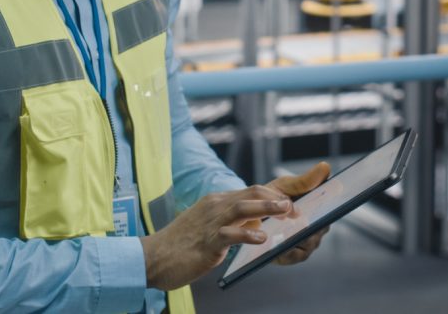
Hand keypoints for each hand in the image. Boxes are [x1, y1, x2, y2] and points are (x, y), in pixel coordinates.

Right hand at [139, 185, 291, 290]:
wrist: (152, 257)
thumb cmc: (181, 245)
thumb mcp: (209, 227)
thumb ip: (231, 223)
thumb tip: (258, 225)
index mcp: (216, 201)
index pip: (251, 190)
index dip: (274, 193)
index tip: (292, 200)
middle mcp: (215, 206)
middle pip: (251, 193)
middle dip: (276, 197)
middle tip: (295, 207)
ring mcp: (210, 222)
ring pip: (243, 208)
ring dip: (267, 207)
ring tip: (286, 210)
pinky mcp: (206, 241)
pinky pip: (230, 234)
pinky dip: (248, 234)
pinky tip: (262, 238)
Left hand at [266, 162, 330, 265]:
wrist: (250, 213)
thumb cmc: (273, 198)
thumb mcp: (287, 186)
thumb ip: (305, 180)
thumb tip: (325, 166)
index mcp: (319, 209)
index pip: (331, 209)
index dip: (331, 207)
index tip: (327, 204)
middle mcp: (317, 229)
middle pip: (320, 228)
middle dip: (312, 224)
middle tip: (301, 217)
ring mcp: (306, 244)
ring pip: (308, 242)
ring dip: (298, 237)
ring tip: (287, 230)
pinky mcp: (292, 256)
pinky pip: (294, 256)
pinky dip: (287, 250)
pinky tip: (277, 244)